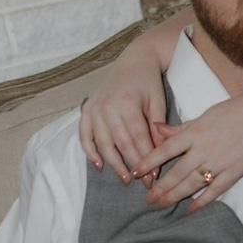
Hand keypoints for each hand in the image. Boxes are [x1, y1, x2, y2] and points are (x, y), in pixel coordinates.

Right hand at [79, 49, 169, 181]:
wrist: (134, 59)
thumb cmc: (149, 82)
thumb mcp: (158, 102)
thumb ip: (156, 127)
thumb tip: (158, 155)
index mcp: (127, 103)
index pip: (137, 138)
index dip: (146, 159)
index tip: (154, 176)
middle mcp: (108, 107)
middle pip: (120, 143)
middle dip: (133, 165)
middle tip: (143, 183)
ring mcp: (95, 108)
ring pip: (103, 143)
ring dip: (113, 163)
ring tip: (125, 178)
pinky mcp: (87, 108)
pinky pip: (84, 134)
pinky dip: (90, 151)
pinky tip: (99, 165)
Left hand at [140, 89, 242, 211]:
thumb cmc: (236, 111)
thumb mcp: (205, 115)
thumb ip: (180, 127)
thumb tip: (156, 128)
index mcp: (194, 133)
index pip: (164, 150)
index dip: (148, 162)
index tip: (136, 173)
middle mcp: (203, 150)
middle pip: (176, 173)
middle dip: (160, 188)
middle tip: (147, 200)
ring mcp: (219, 163)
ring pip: (191, 184)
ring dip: (174, 197)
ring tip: (161, 205)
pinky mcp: (234, 173)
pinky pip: (214, 191)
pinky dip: (201, 201)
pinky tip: (190, 209)